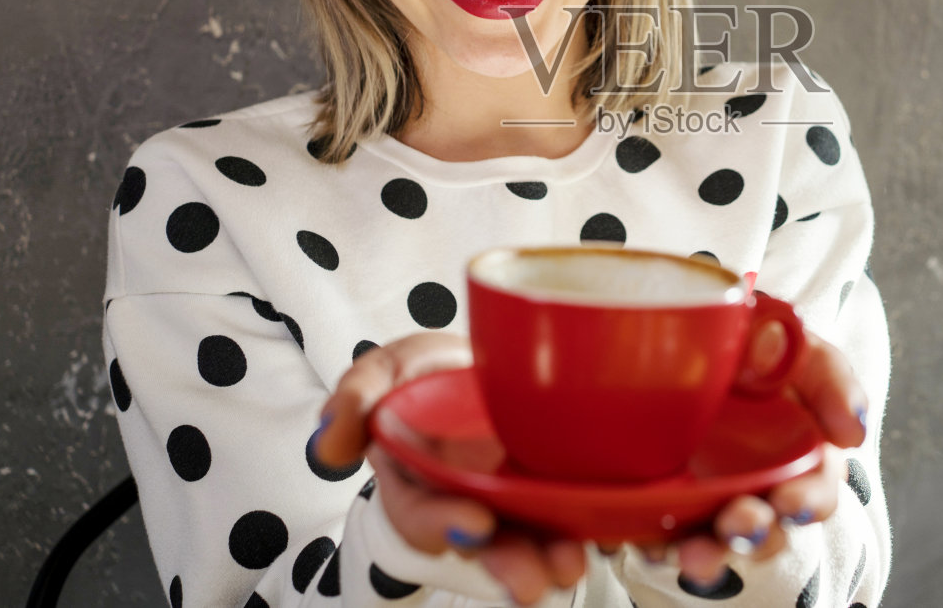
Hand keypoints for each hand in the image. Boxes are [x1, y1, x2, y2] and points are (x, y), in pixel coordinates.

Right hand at [314, 334, 587, 605]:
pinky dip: (594, 522)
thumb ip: (354, 402)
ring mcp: (514, 497)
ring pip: (531, 536)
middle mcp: (468, 500)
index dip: (445, 525)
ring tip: (572, 563)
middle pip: (484, 544)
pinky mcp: (554, 483)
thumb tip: (327, 444)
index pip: (423, 516)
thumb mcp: (380, 375)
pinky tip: (615, 529)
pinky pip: (575, 510)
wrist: (474, 363)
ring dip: (551, 555)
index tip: (474, 525)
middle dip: (507, 563)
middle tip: (532, 580)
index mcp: (419, 484)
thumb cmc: (422, 377)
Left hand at [670, 329, 867, 587]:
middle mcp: (758, 482)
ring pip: (719, 539)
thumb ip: (826, 373)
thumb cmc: (751, 338)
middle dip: (758, 533)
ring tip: (696, 554)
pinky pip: (663, 533)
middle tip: (741, 525)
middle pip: (770, 526)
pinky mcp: (665, 499)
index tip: (791, 504)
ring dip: (712, 552)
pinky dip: (659, 544)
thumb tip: (851, 429)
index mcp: (799, 451)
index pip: (818, 488)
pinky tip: (653, 544)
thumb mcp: (795, 338)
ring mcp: (710, 494)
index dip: (811, 501)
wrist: (681, 328)